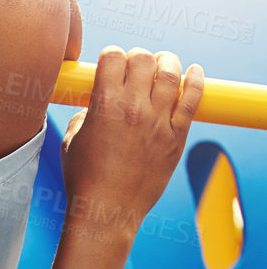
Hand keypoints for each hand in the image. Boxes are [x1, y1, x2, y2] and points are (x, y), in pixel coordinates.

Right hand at [60, 46, 203, 240]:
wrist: (106, 213)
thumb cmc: (84, 179)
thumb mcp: (72, 140)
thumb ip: (85, 113)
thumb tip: (97, 103)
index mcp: (104, 105)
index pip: (114, 56)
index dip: (111, 56)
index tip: (112, 65)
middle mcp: (134, 109)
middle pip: (144, 58)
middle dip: (138, 57)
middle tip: (136, 68)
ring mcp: (158, 122)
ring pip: (171, 72)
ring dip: (166, 62)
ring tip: (162, 66)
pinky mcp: (176, 137)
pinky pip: (193, 99)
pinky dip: (196, 80)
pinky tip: (194, 72)